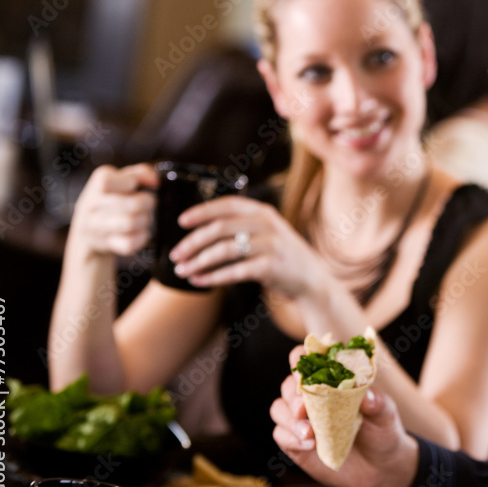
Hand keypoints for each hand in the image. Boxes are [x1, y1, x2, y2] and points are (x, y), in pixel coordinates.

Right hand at [69, 164, 157, 256]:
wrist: (86, 233)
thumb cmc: (109, 201)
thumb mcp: (118, 181)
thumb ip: (139, 173)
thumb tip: (155, 179)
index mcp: (97, 186)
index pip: (114, 180)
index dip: (131, 181)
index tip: (135, 186)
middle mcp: (93, 205)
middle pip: (133, 204)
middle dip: (148, 203)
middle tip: (148, 203)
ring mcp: (97, 226)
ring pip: (131, 223)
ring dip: (144, 220)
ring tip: (143, 217)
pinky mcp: (106, 244)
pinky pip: (130, 243)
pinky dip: (141, 238)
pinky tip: (139, 232)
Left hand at [168, 196, 325, 298]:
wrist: (312, 280)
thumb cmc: (283, 257)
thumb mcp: (268, 233)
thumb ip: (243, 227)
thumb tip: (200, 232)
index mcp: (263, 212)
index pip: (228, 205)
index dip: (202, 211)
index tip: (181, 221)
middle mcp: (268, 224)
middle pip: (220, 228)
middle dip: (193, 241)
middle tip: (175, 254)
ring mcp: (271, 245)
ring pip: (224, 250)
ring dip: (199, 261)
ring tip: (183, 270)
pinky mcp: (271, 266)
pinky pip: (234, 271)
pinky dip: (213, 277)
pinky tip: (200, 281)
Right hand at [271, 345, 418, 486]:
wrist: (381, 467)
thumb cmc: (382, 430)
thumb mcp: (386, 413)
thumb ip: (377, 402)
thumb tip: (367, 396)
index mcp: (331, 379)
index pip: (309, 360)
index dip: (302, 359)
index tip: (304, 370)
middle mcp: (312, 396)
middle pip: (288, 384)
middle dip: (293, 393)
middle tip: (304, 406)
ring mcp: (302, 419)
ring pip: (280, 409)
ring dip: (290, 418)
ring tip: (309, 432)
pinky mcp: (297, 443)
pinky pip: (281, 435)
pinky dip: (291, 438)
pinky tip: (309, 445)